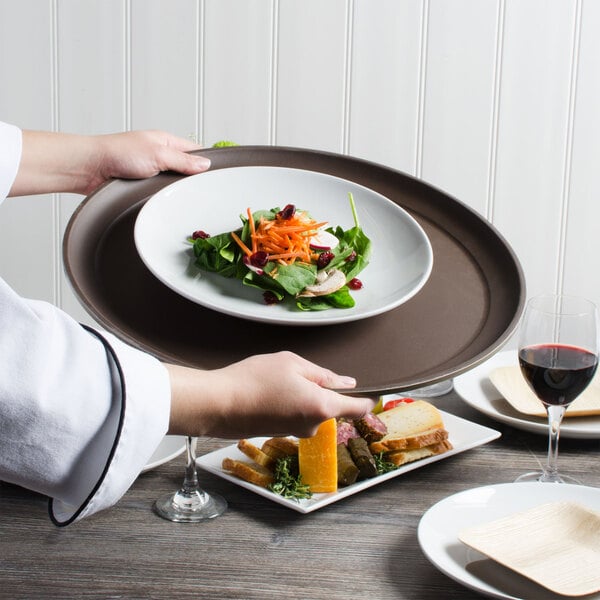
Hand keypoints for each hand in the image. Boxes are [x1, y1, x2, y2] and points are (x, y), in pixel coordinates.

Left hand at [86, 130, 210, 193]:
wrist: (90, 169)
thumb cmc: (117, 153)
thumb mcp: (158, 154)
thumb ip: (183, 161)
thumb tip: (205, 164)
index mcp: (166, 142)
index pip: (196, 151)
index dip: (207, 162)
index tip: (218, 175)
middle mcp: (160, 156)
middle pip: (187, 170)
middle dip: (192, 180)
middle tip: (202, 192)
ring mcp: (152, 172)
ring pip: (174, 184)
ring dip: (176, 192)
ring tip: (184, 199)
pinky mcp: (142, 187)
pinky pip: (160, 194)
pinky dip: (163, 198)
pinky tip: (167, 203)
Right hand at [166, 351, 375, 438]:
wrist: (219, 404)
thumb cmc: (256, 379)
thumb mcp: (293, 364)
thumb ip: (323, 375)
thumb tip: (346, 383)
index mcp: (323, 407)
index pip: (358, 407)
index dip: (369, 398)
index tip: (376, 391)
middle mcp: (313, 425)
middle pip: (330, 405)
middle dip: (322, 388)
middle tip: (299, 371)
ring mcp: (296, 432)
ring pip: (310, 409)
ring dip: (303, 395)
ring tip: (277, 379)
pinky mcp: (280, 433)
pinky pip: (295, 414)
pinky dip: (289, 403)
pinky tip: (269, 390)